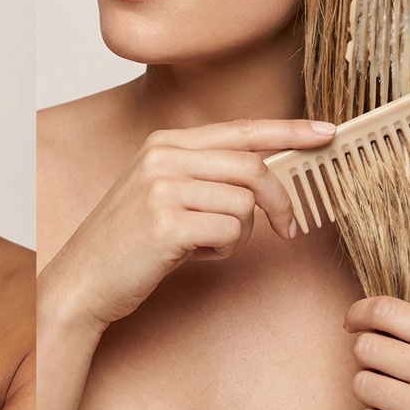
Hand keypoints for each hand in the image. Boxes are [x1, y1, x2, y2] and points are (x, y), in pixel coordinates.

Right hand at [41, 119, 333, 330]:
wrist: (82, 280)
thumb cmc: (129, 242)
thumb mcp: (164, 193)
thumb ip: (207, 174)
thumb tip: (269, 169)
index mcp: (164, 143)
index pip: (240, 129)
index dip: (288, 130)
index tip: (326, 132)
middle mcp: (162, 157)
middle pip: (252, 167)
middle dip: (280, 202)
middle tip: (288, 230)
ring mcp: (161, 188)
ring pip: (245, 204)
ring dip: (238, 234)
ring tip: (203, 245)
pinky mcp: (166, 222)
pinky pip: (230, 232)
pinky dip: (222, 250)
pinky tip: (191, 255)